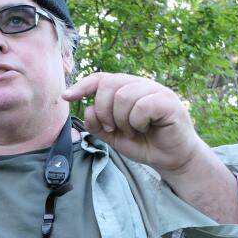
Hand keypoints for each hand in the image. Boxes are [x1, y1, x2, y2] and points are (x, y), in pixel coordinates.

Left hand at [63, 72, 200, 172]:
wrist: (171, 159)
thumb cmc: (144, 144)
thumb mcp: (113, 136)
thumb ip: (97, 124)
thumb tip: (86, 109)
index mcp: (127, 89)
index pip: (101, 78)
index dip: (82, 85)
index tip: (66, 97)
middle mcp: (141, 85)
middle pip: (108, 85)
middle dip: (103, 111)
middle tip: (113, 129)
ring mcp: (156, 90)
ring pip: (123, 95)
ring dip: (122, 120)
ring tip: (133, 131)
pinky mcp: (168, 101)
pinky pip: (141, 105)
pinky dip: (137, 122)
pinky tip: (144, 129)